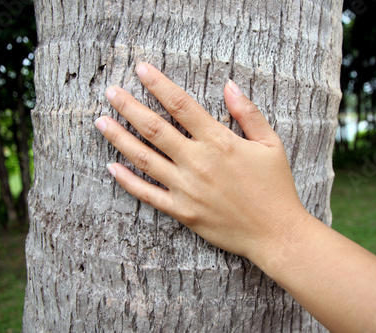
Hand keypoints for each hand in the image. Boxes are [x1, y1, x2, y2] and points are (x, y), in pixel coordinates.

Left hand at [95, 63, 308, 261]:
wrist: (275, 232)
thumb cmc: (275, 186)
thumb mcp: (271, 144)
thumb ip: (248, 113)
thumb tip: (229, 85)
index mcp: (219, 141)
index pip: (181, 105)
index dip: (159, 84)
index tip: (141, 69)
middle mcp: (198, 162)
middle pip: (155, 128)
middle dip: (129, 107)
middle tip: (110, 92)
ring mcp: (187, 188)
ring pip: (145, 158)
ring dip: (120, 138)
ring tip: (100, 122)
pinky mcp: (183, 211)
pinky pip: (148, 195)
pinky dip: (128, 181)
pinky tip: (111, 168)